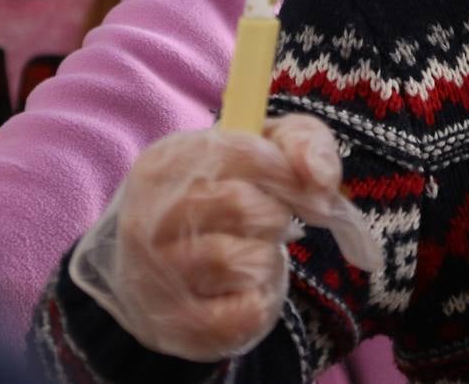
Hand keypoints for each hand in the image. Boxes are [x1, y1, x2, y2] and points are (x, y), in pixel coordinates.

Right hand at [70, 115, 379, 361]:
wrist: (161, 268)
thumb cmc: (224, 194)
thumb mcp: (263, 149)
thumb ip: (302, 143)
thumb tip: (320, 178)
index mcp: (167, 162)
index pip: (242, 153)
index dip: (286, 172)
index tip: (302, 188)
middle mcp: (147, 217)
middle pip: (242, 206)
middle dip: (274, 216)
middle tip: (267, 223)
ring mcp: (155, 275)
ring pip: (245, 262)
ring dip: (266, 259)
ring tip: (249, 254)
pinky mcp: (173, 326)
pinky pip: (244, 315)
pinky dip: (259, 302)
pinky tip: (242, 290)